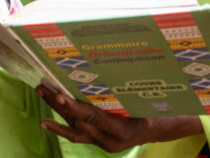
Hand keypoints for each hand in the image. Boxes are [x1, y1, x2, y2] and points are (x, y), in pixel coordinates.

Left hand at [36, 85, 202, 152]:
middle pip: (79, 123)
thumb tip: (117, 66)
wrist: (167, 128)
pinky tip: (46, 121)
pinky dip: (61, 128)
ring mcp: (104, 144)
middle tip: (43, 88)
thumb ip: (131, 90)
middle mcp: (111, 141)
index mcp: (123, 131)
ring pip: (75, 129)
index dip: (75, 108)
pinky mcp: (100, 142)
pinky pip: (77, 136)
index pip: (94, 118)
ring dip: (57, 112)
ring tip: (42, 93)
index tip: (60, 96)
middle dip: (59, 105)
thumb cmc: (161, 110)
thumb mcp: (149, 99)